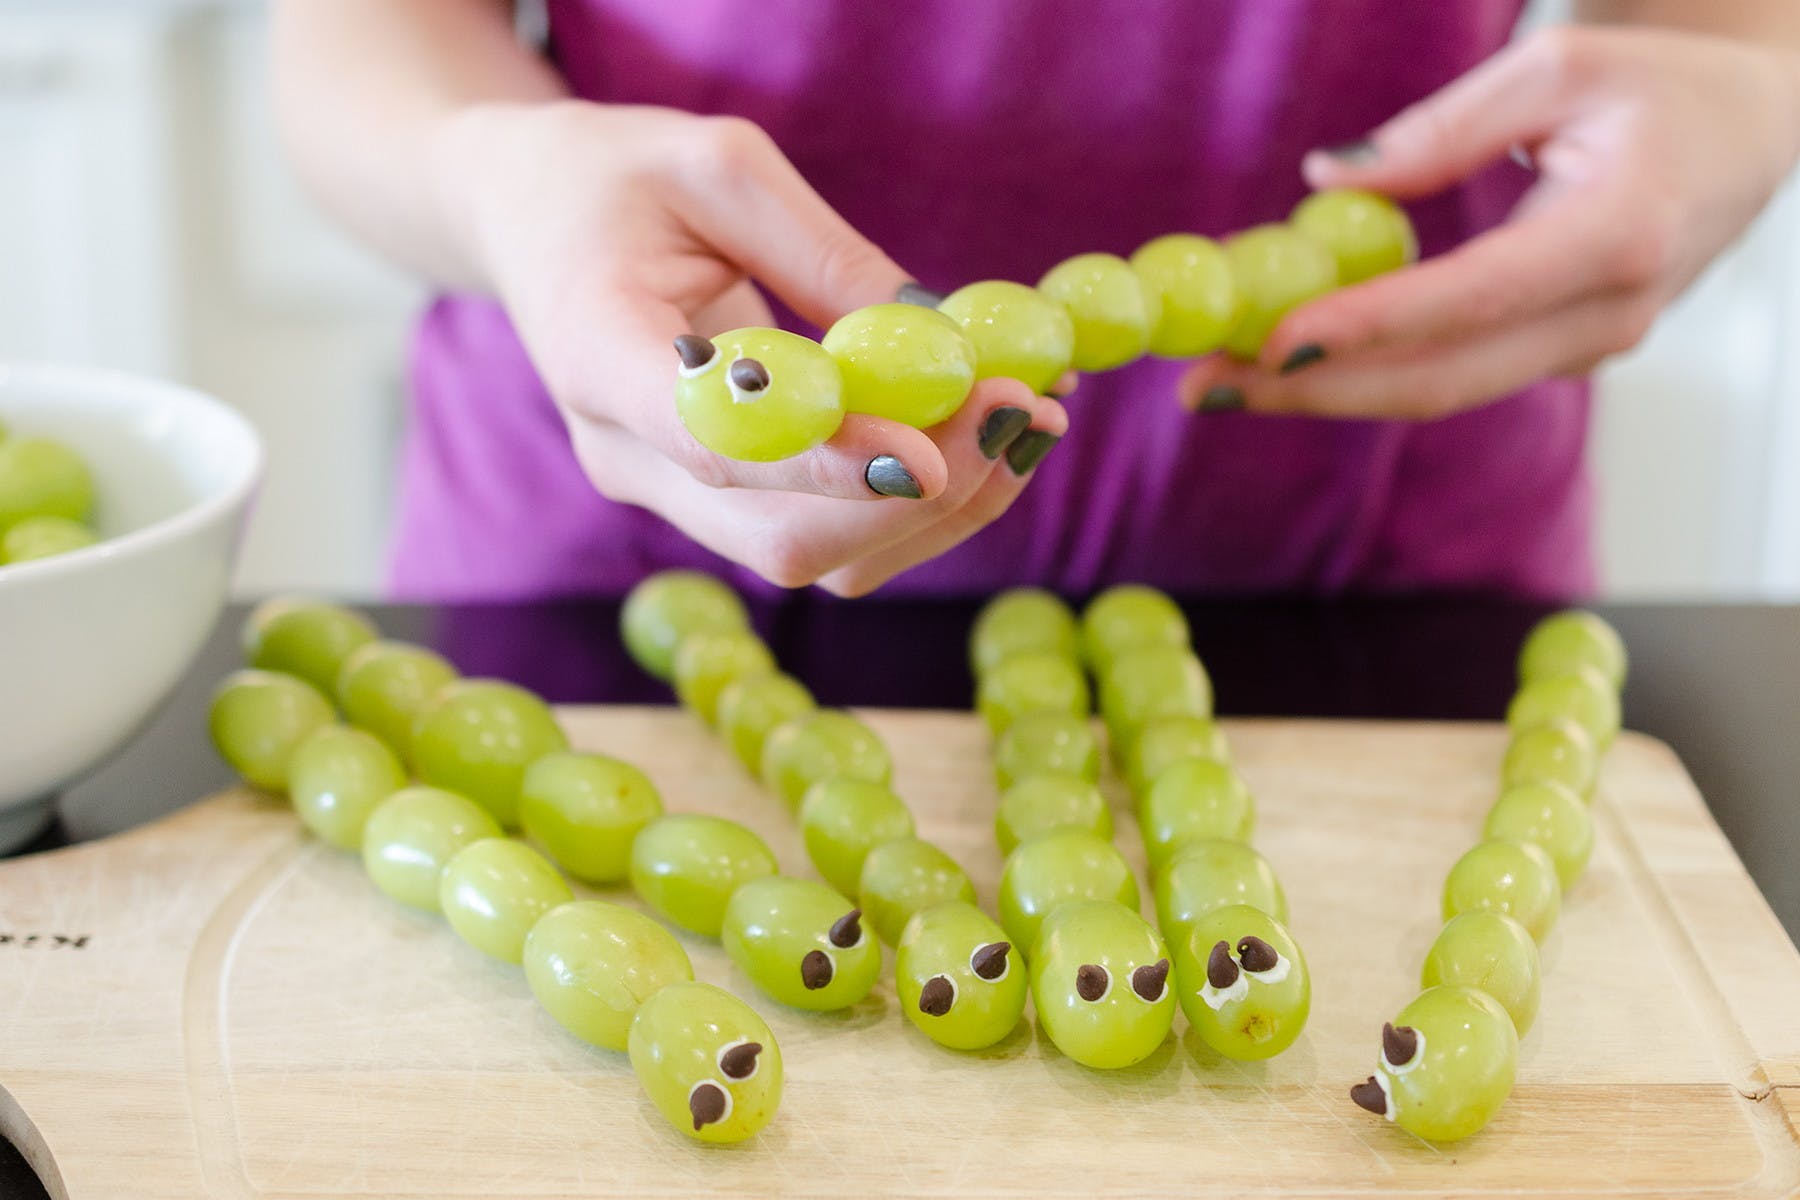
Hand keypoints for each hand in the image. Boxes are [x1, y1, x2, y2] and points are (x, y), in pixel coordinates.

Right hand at [430, 102, 1064, 592]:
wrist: (534, 223)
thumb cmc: (618, 179)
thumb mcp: (719, 166)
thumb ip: (824, 254)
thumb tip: (940, 343)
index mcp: (595, 352)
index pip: (712, 442)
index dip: (823, 464)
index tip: (930, 457)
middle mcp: (625, 456)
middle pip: (778, 536)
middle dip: (918, 496)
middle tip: (1020, 409)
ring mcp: (667, 494)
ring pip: (814, 557)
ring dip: (939, 511)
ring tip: (1029, 416)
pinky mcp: (714, 501)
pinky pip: (825, 534)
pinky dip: (918, 502)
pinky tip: (984, 435)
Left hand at [1177, 25, 1799, 419]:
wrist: (1750, 135)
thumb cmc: (1655, 86)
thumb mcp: (1552, 69)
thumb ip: (1440, 132)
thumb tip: (1325, 182)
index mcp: (1616, 234)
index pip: (1473, 299)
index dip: (1368, 326)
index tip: (1271, 339)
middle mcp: (1606, 315)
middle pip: (1439, 381)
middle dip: (1311, 391)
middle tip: (1203, 386)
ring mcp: (1586, 351)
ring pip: (1437, 392)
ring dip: (1323, 391)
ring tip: (1218, 379)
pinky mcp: (1557, 358)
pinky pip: (1451, 375)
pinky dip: (1365, 370)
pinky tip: (1288, 356)